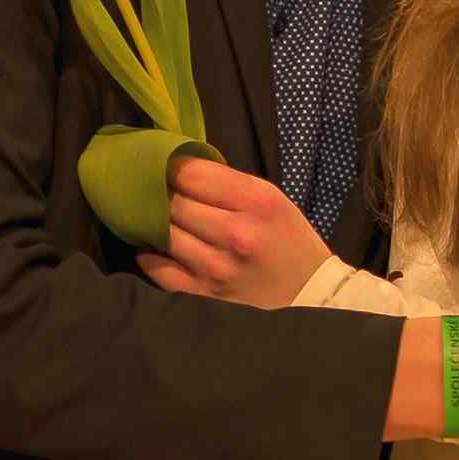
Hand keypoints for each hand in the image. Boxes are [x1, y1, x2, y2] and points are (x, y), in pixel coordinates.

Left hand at [137, 156, 324, 307]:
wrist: (307, 289)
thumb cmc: (286, 236)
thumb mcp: (269, 197)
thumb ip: (226, 182)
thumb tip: (176, 168)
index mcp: (256, 202)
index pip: (192, 174)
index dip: (171, 167)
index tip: (165, 167)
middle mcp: (236, 233)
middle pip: (175, 203)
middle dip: (162, 194)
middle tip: (157, 191)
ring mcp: (219, 266)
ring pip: (164, 234)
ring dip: (155, 223)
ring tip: (156, 216)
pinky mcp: (207, 292)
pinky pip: (161, 271)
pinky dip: (151, 257)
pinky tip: (155, 247)